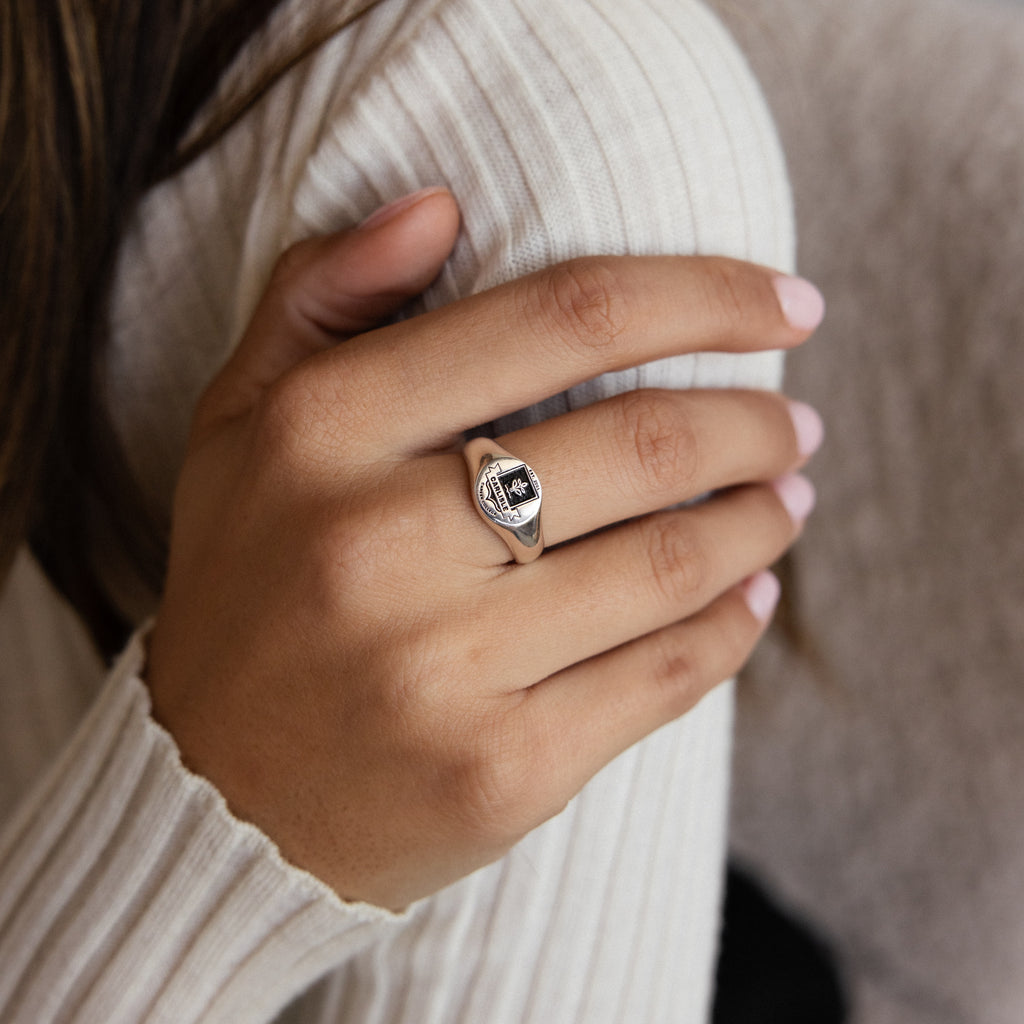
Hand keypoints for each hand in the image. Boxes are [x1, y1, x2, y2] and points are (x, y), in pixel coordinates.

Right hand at [146, 189, 822, 909]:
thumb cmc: (249, 590)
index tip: (786, 305)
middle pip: (641, 443)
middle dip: (755, 421)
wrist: (223, 802)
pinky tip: (749, 596)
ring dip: (764, 520)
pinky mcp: (502, 771)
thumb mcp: (242, 424)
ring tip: (787, 499)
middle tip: (792, 422)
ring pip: (672, 564)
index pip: (560, 318)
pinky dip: (731, 626)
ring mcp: (443, 668)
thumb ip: (324, 294)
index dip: (704, 294)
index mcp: (319, 433)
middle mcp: (377, 545)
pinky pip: (664, 677)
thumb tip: (441, 205)